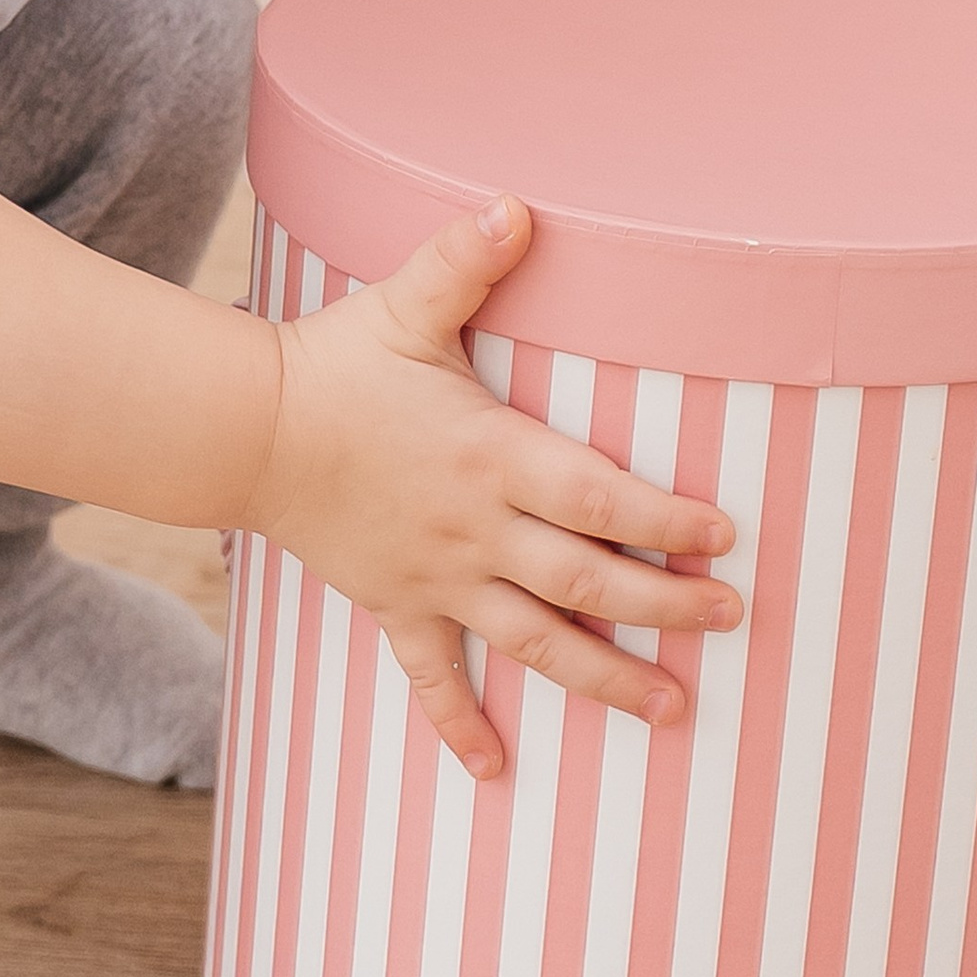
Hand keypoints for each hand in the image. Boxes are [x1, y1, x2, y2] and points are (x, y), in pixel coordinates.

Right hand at [240, 196, 741, 778]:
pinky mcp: (396, 604)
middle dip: (665, 605)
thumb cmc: (335, 362)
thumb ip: (466, 260)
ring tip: (672, 710)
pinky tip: (495, 770)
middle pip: (587, 581)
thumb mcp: (406, 305)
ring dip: (604, 678)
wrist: (247, 430)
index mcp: (494, 455)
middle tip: (729, 622)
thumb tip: (516, 206)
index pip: (601, 497)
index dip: (667, 520)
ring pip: (535, 641)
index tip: (724, 537)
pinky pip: (432, 678)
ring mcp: (437, 577)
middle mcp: (477, 529)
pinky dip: (461, 727)